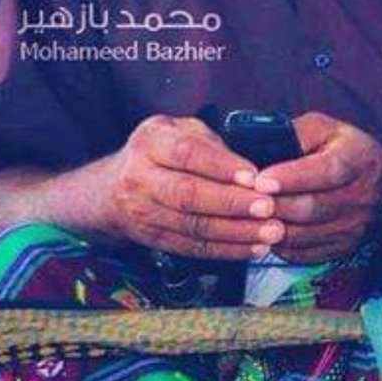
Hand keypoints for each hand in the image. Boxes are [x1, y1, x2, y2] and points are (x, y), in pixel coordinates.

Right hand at [85, 115, 285, 259]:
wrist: (111, 189)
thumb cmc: (159, 152)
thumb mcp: (179, 130)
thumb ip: (211, 144)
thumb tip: (249, 171)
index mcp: (150, 143)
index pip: (186, 153)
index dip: (221, 166)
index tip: (255, 176)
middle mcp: (140, 178)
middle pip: (188, 195)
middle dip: (232, 203)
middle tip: (268, 207)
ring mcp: (144, 213)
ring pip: (193, 227)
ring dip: (236, 232)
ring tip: (270, 231)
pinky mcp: (154, 239)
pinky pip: (193, 248)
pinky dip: (226, 250)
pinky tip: (253, 247)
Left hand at [249, 112, 381, 261]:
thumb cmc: (352, 154)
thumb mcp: (329, 129)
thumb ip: (297, 132)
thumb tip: (263, 142)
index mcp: (356, 160)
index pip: (324, 171)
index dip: (291, 178)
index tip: (261, 180)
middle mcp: (359, 196)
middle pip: (310, 208)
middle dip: (274, 205)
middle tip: (244, 200)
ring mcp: (353, 227)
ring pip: (305, 234)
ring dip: (273, 228)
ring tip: (249, 218)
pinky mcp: (344, 247)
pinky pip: (306, 253)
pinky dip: (281, 246)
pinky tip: (266, 232)